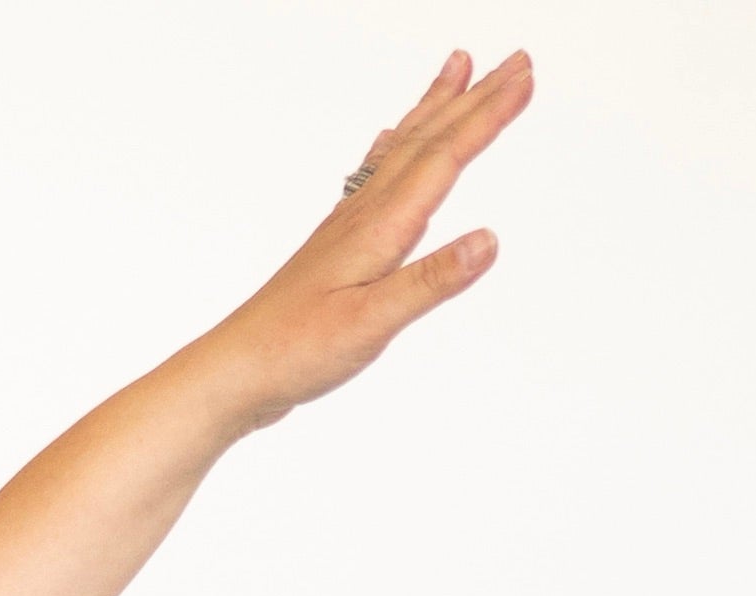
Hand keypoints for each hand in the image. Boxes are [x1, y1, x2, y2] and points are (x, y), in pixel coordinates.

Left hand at [196, 47, 534, 436]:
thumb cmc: (293, 354)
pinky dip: (390, 150)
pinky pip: (371, 179)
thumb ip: (429, 283)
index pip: (443, 159)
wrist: (232, 375)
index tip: (523, 75)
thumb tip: (488, 242)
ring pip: (400, 152)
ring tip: (457, 69)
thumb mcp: (370, 325)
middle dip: (473, 99)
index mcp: (379, 229)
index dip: (486, 116)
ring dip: (433, 109)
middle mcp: (363, 217)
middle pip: (427, 142)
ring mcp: (345, 229)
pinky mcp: (333, 248)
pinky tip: (390, 140)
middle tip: (515, 59)